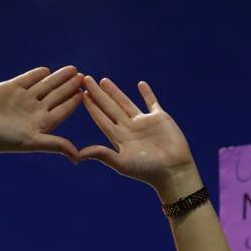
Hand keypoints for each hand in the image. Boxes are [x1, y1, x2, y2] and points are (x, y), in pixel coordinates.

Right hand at [0, 65, 82, 158]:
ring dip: (58, 78)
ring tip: (73, 70)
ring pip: (45, 85)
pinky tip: (46, 70)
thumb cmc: (6, 139)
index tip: (86, 93)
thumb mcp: (34, 142)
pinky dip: (36, 75)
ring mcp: (23, 99)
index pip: (62, 110)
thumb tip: (77, 158)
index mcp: (42, 123)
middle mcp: (34, 110)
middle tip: (84, 77)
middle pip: (56, 95)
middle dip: (70, 86)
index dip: (74, 101)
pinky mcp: (10, 89)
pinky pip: (27, 80)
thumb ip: (56, 145)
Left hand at [78, 77, 197, 198]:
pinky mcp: (160, 118)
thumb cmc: (147, 171)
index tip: (81, 94)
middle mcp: (129, 128)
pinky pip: (152, 103)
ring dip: (115, 92)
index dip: (92, 106)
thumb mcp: (122, 163)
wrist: (173, 171)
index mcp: (119, 138)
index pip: (102, 118)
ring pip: (126, 102)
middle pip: (110, 107)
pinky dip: (147, 93)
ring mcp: (144, 123)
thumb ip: (102, 155)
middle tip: (86, 79)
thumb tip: (77, 156)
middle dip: (98, 94)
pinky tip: (140, 84)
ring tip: (104, 80)